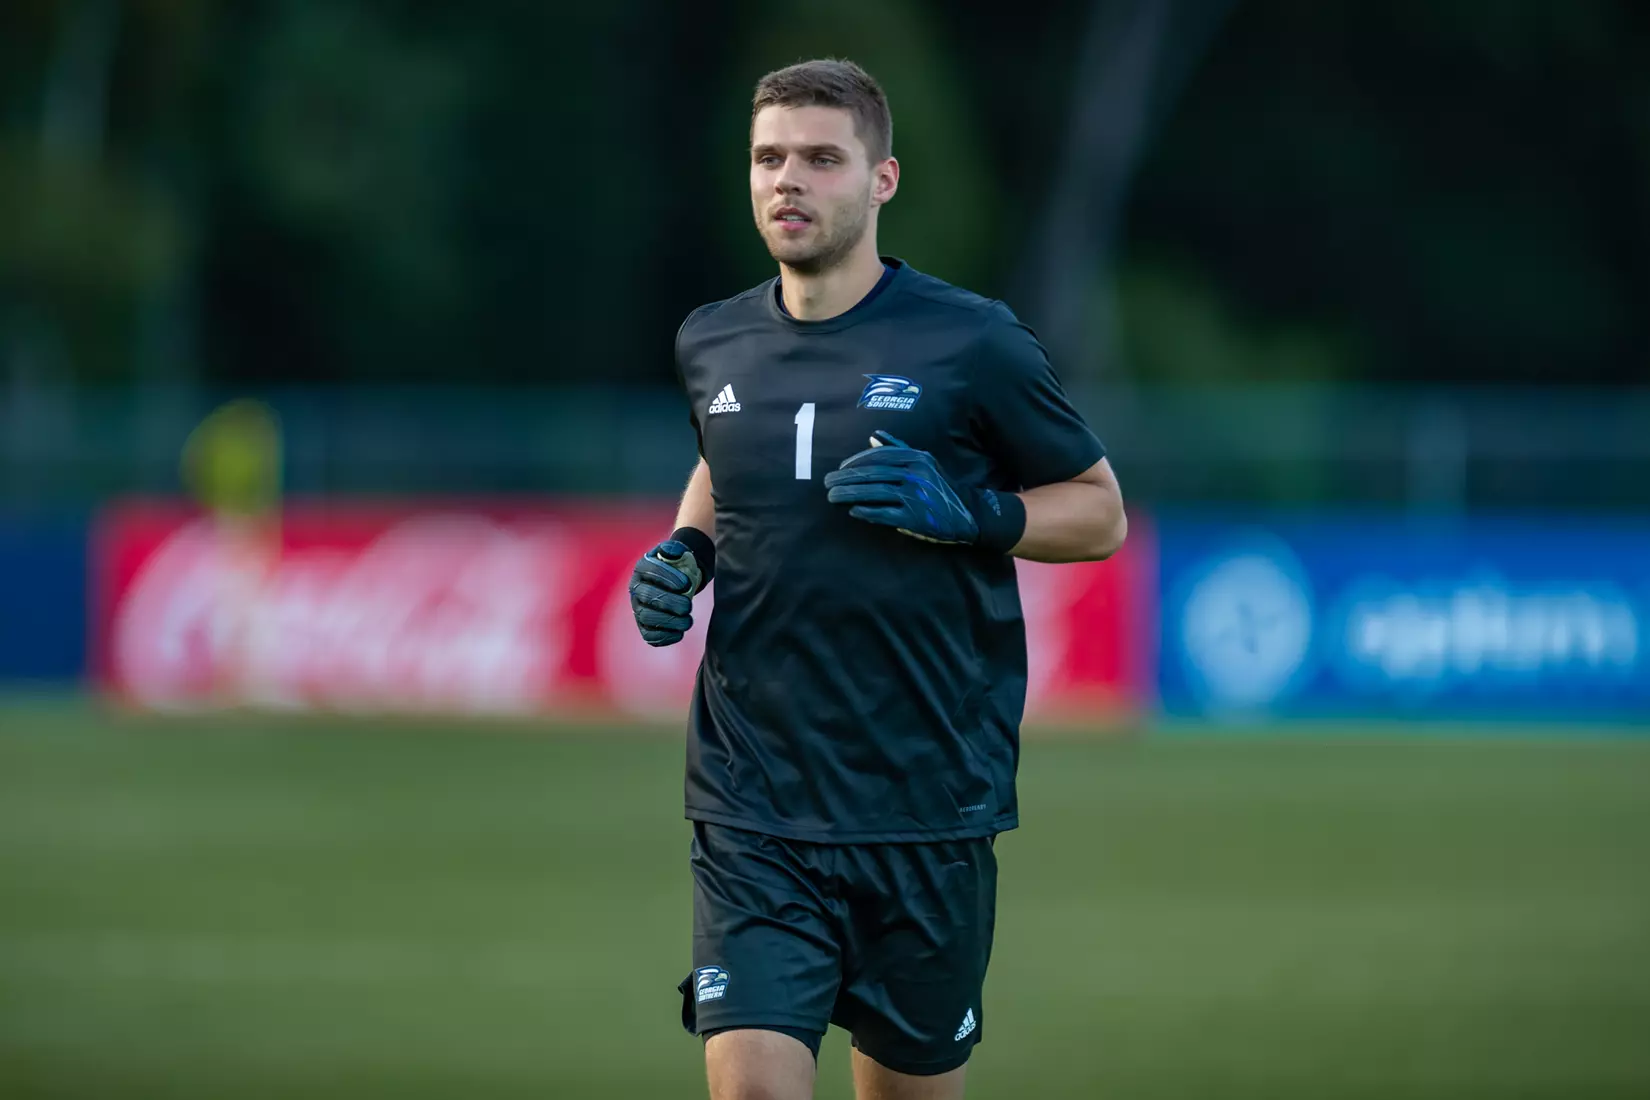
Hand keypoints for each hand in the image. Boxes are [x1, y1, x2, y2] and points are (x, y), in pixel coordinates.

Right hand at [630, 540, 705, 646]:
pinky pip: (649, 636)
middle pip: (647, 597)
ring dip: (670, 622)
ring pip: (647, 618)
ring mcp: (639, 608)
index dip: (668, 578)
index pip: (650, 571)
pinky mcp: (645, 626)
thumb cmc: (677, 567)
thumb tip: (672, 551)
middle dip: (670, 603)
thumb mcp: (677, 553)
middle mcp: (636, 588)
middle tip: (688, 605)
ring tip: (688, 620)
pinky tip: (680, 632)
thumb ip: (674, 550)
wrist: (678, 581)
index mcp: (642, 568)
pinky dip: (664, 637)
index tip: (687, 584)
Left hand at [824, 431, 979, 544]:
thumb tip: (873, 436)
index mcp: (916, 458)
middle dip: (845, 479)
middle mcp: (916, 474)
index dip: (855, 462)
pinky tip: (853, 511)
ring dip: (849, 494)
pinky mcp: (915, 517)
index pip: (878, 457)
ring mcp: (915, 496)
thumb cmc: (939, 485)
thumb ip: (898, 449)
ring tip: (832, 497)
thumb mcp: (924, 461)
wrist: (966, 512)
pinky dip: (867, 512)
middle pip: (872, 474)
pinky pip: (884, 513)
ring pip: (874, 492)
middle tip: (827, 483)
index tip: (839, 469)